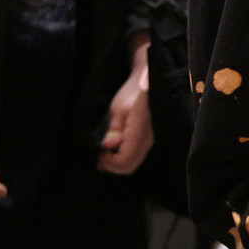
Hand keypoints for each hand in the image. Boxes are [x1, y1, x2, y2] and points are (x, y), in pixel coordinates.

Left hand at [96, 52, 153, 175]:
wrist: (147, 83)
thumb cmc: (131, 93)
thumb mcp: (117, 109)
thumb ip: (113, 129)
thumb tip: (108, 146)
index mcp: (140, 132)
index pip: (125, 161)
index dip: (109, 162)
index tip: (99, 153)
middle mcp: (148, 141)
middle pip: (129, 166)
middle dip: (112, 164)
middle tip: (99, 155)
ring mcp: (149, 141)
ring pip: (133, 162)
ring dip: (117, 160)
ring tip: (104, 151)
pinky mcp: (147, 140)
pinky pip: (136, 155)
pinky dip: (123, 156)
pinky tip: (113, 148)